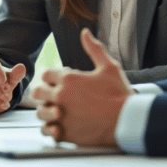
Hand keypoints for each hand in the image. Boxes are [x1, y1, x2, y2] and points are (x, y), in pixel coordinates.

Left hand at [30, 28, 130, 146]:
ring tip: (57, 112)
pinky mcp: (66, 133)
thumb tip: (84, 32)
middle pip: (37, 92)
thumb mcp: (109, 67)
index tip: (60, 82)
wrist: (129, 121)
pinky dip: (51, 129)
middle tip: (53, 96)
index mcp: (69, 79)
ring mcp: (62, 116)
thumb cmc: (120, 94)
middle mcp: (61, 96)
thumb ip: (93, 49)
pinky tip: (60, 126)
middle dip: (43, 93)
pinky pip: (48, 131)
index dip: (52, 78)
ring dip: (46, 111)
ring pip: (40, 113)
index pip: (45, 74)